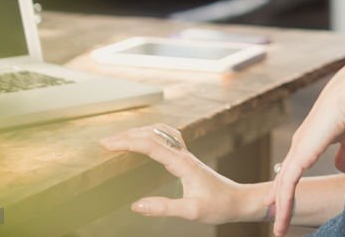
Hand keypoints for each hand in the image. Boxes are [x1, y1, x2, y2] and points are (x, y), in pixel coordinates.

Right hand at [100, 124, 261, 223]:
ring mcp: (186, 155)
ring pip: (160, 133)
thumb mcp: (192, 212)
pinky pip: (167, 138)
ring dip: (139, 132)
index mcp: (183, 163)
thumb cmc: (219, 205)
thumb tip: (136, 205)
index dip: (127, 143)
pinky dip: (152, 134)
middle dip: (127, 135)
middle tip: (105, 143)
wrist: (239, 200)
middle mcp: (184, 155)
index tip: (107, 145)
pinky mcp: (187, 159)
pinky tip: (146, 138)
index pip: (150, 145)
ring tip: (119, 139)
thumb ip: (164, 208)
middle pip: (152, 135)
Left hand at [271, 59, 344, 235]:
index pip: (295, 165)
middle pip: (285, 175)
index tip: (284, 198)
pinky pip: (287, 186)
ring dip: (281, 208)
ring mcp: (298, 149)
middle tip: (274, 216)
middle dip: (279, 196)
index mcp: (312, 137)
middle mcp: (301, 143)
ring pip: (283, 185)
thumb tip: (341, 165)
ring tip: (278, 228)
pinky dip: (284, 204)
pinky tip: (282, 219)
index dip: (289, 182)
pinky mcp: (300, 155)